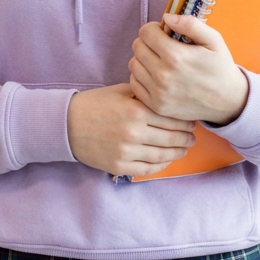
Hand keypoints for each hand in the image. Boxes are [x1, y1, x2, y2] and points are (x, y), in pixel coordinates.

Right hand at [66, 83, 196, 176]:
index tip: (192, 120)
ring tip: (185, 148)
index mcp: (136, 111)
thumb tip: (170, 96)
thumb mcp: (120, 91)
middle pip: (171, 138)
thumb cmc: (95, 104)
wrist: (67, 124)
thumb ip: (145, 94)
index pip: (171, 118)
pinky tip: (167, 159)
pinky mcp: (119, 166)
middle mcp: (133, 133)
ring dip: (178, 152)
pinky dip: (161, 165)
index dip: (185, 121)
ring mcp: (126, 152)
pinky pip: (148, 169)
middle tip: (193, 136)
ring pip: (163, 155)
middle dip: (186, 138)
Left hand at [128, 14, 248, 125]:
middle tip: (161, 46)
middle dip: (147, 42)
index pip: (145, 33)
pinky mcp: (156, 106)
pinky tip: (155, 75)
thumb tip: (166, 18)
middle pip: (137, 47)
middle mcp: (163, 75)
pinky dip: (141, 77)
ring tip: (159, 60)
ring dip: (143, 59)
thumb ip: (190, 24)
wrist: (227, 101)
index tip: (162, 33)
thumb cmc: (220, 67)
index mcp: (176, 56)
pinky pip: (134, 84)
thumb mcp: (213, 40)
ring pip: (133, 65)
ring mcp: (158, 93)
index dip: (153, 28)